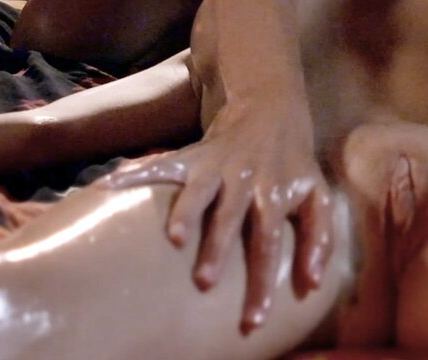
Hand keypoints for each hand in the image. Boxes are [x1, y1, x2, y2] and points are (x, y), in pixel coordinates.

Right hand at [103, 101, 332, 332]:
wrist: (271, 108)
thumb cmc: (293, 165)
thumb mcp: (316, 196)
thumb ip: (319, 239)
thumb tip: (314, 284)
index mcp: (274, 194)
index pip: (269, 243)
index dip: (262, 281)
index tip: (254, 319)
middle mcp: (245, 180)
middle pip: (231, 217)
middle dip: (217, 249)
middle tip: (204, 283)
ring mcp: (217, 166)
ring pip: (199, 190)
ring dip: (186, 212)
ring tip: (173, 238)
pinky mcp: (193, 155)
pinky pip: (163, 164)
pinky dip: (135, 174)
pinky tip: (108, 186)